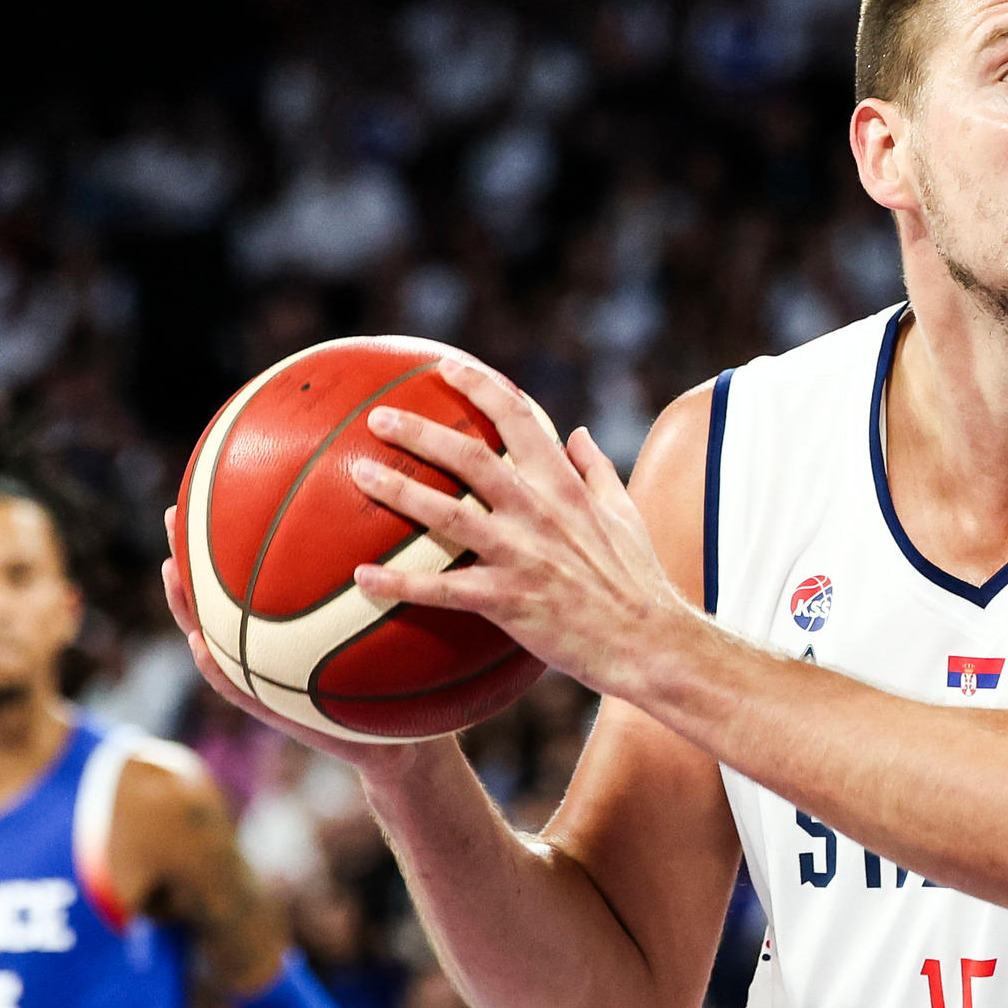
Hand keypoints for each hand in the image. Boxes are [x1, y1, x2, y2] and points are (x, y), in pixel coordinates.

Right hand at [160, 509, 428, 778]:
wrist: (404, 738)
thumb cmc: (402, 674)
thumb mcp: (399, 618)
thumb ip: (394, 576)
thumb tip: (412, 507)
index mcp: (291, 614)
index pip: (256, 565)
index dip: (236, 529)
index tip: (216, 482)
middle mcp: (271, 639)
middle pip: (223, 591)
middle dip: (196, 552)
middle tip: (173, 513)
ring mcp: (266, 673)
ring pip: (214, 635)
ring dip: (187, 606)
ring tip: (172, 570)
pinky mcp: (275, 712)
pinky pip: (235, 688)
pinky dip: (215, 670)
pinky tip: (199, 646)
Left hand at [348, 359, 688, 704]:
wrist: (648, 640)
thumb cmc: (637, 579)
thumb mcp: (625, 513)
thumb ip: (597, 470)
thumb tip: (579, 433)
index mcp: (565, 486)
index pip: (519, 419)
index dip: (480, 387)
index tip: (445, 367)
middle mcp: (539, 512)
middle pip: (469, 458)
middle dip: (420, 432)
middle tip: (378, 416)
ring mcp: (521, 556)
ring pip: (446, 515)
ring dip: (399, 491)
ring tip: (359, 474)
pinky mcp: (508, 601)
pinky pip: (442, 590)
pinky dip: (399, 584)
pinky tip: (362, 579)